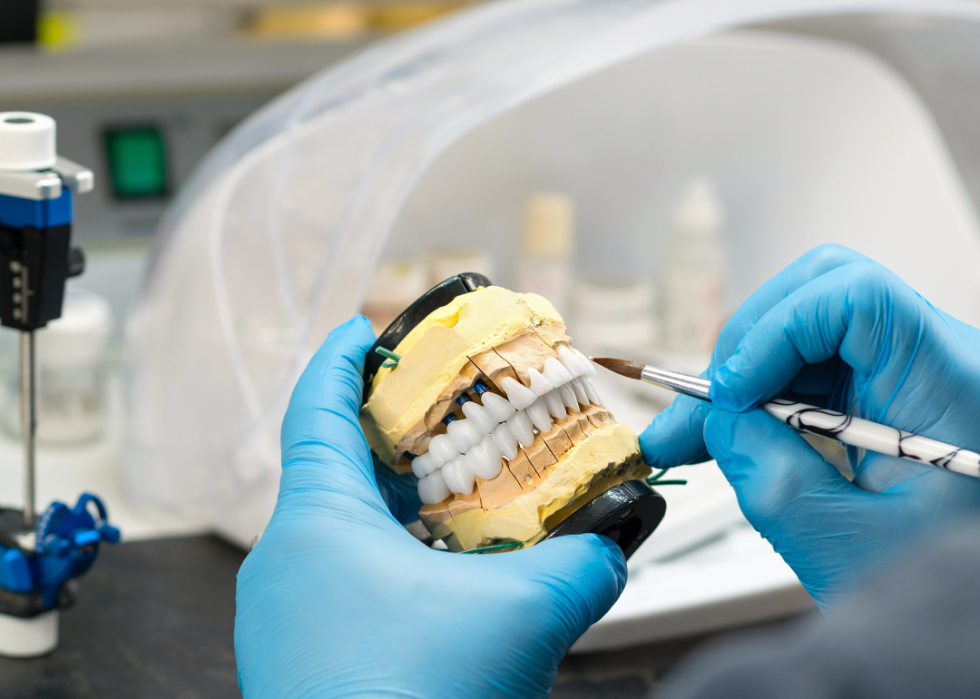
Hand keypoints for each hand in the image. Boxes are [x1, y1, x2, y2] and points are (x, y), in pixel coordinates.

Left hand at [235, 316, 626, 697]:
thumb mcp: (518, 615)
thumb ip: (581, 564)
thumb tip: (617, 538)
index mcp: (315, 522)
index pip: (315, 408)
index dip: (340, 359)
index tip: (364, 328)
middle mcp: (287, 561)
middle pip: (336, 466)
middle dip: (390, 432)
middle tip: (440, 410)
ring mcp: (290, 615)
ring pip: (345, 530)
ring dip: (398, 505)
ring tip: (456, 493)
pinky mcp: (309, 660)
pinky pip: (349, 582)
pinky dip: (394, 561)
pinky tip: (446, 576)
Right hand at [640, 244, 979, 609]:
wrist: (962, 621)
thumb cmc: (942, 596)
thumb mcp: (849, 547)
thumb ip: (773, 478)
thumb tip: (719, 419)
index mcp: (951, 388)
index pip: (854, 299)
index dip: (776, 332)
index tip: (732, 395)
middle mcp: (933, 363)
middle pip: (821, 295)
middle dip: (745, 347)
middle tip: (702, 408)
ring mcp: (906, 373)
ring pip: (804, 330)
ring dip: (742, 376)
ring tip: (693, 431)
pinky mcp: (881, 391)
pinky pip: (806, 366)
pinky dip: (758, 395)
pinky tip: (725, 432)